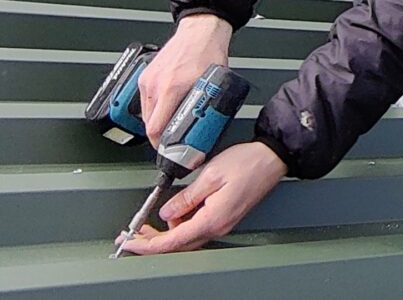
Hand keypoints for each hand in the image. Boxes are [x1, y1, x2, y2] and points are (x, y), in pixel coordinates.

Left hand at [117, 140, 286, 254]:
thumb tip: (166, 212)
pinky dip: (181, 223)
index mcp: (212, 219)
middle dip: (152, 241)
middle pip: (178, 244)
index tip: (130, 242)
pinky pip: (196, 227)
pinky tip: (176, 210)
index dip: (147, 244)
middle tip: (133, 234)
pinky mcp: (224, 216)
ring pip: (186, 236)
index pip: (172, 240)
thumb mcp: (209, 175)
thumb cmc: (247, 163)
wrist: (272, 159)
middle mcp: (217, 226)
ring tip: (153, 217)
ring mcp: (222, 223)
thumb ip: (185, 197)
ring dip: (167, 231)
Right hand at [139, 14, 233, 143]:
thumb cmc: (208, 52)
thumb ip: (208, 109)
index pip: (156, 128)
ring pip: (146, 114)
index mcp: (172, 88)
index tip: (169, 151)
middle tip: (173, 142)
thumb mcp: (214, 86)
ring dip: (157, 123)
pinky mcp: (146, 75)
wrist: (200, 30)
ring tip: (171, 125)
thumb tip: (206, 131)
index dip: (162, 145)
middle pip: (149, 125)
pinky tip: (166, 109)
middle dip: (160, 136)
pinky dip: (154, 109)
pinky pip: (145, 101)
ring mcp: (148, 79)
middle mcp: (156, 84)